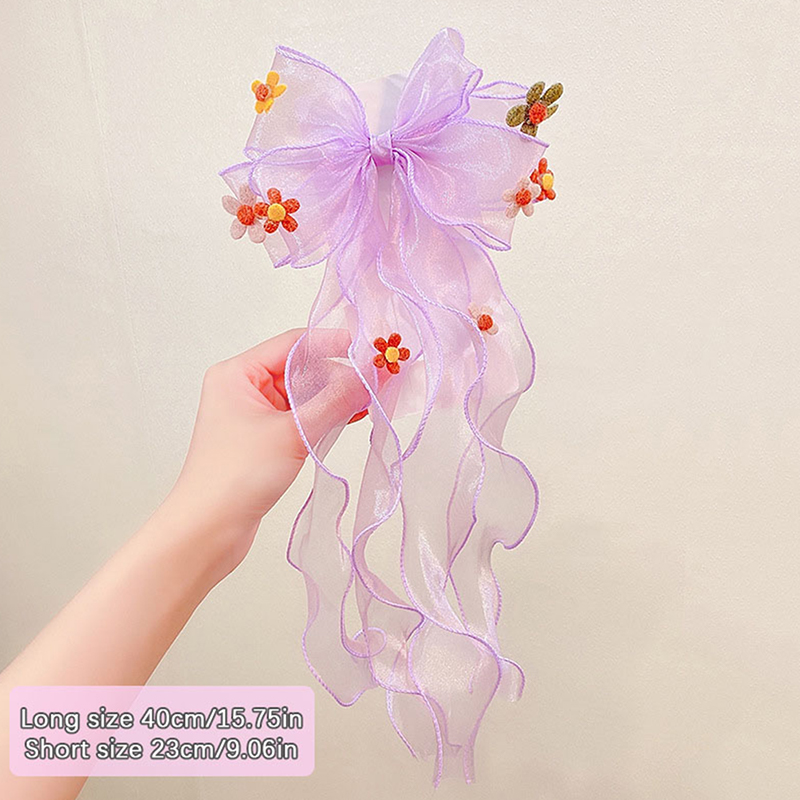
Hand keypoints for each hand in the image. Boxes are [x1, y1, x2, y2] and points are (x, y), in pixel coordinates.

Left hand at [164, 328, 366, 575]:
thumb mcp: (292, 433)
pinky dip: (326, 416)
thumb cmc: (236, 477)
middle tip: (378, 379)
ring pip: (305, 394)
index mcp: (237, 373)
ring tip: (373, 398)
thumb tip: (372, 374)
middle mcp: (244, 388)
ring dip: (336, 397)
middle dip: (340, 373)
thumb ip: (335, 401)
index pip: (294, 344)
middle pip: (302, 367)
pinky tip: (353, 416)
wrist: (207, 532)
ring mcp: (255, 415)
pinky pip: (302, 417)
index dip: (334, 344)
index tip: (370, 349)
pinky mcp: (265, 439)